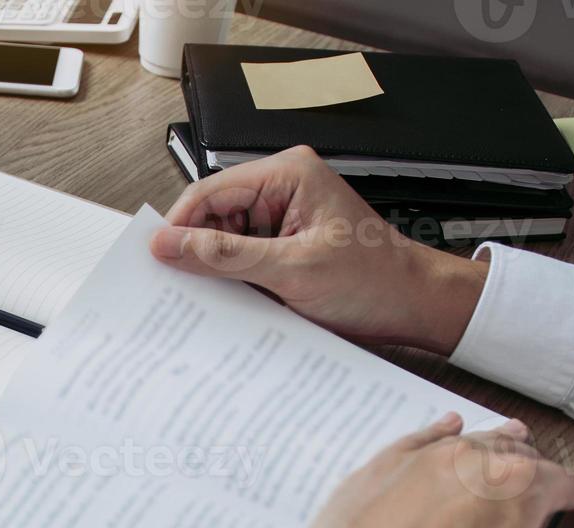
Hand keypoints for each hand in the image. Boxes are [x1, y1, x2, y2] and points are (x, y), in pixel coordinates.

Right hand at [151, 146, 488, 354]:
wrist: (417, 307)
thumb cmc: (376, 281)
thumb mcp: (293, 270)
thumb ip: (225, 256)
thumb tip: (170, 245)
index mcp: (288, 175)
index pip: (210, 191)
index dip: (179, 226)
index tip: (157, 259)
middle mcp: (283, 189)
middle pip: (212, 215)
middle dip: (197, 251)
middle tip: (179, 286)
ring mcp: (283, 218)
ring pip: (223, 241)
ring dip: (216, 271)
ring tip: (215, 298)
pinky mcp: (284, 246)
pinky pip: (241, 259)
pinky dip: (233, 282)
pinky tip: (234, 302)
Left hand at [271, 414, 573, 527]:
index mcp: (518, 488)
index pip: (556, 483)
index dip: (569, 493)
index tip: (572, 498)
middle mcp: (469, 462)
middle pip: (511, 453)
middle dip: (530, 462)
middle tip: (538, 469)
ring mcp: (416, 463)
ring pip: (464, 442)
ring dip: (490, 441)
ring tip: (508, 435)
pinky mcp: (372, 474)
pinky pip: (412, 443)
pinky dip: (434, 434)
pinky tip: (445, 429)